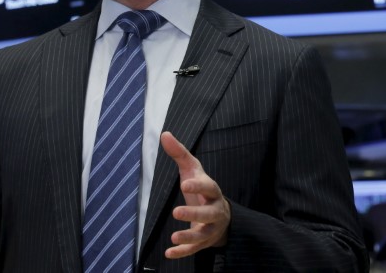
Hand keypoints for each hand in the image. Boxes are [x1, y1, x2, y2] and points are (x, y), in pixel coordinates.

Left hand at [160, 131, 230, 258]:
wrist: (220, 216)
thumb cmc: (202, 189)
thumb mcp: (192, 170)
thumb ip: (179, 153)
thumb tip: (165, 134)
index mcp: (213, 190)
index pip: (209, 186)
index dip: (199, 185)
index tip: (185, 184)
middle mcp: (215, 209)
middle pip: (209, 213)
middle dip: (194, 213)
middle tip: (176, 212)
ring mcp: (211, 227)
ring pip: (203, 234)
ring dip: (189, 236)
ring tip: (173, 237)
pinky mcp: (204, 242)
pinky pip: (195, 249)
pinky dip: (182, 251)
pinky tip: (168, 253)